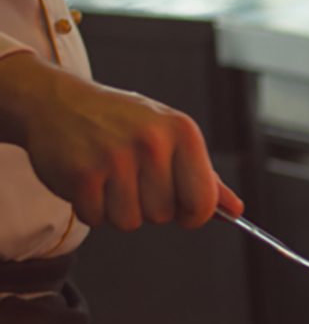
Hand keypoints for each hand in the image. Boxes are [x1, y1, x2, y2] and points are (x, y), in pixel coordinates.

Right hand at [0, 52, 243, 230]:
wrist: (58, 102)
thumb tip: (234, 209)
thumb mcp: (170, 137)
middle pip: (164, 215)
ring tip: (111, 179)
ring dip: (118, 210)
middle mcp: (152, 142)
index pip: (203, 200)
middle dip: (149, 207)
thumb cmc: (122, 122)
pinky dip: (91, 208)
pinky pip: (96, 219)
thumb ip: (204, 177)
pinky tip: (90, 181)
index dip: (194, 216)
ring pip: (130, 222)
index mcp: (183, 132)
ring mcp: (115, 157)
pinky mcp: (81, 173)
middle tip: (133, 180)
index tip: (184, 212)